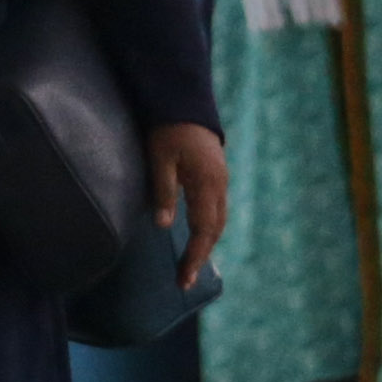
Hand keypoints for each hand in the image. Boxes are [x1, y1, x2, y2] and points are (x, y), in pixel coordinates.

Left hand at [148, 123, 228, 283]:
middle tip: (185, 280)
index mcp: (206, 184)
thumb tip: (165, 227)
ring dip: (206, 244)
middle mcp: (219, 186)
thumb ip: (163, 191)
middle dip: (201, 256)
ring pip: (218, 220)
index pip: (203, 230)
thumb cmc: (169, 128)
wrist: (186, 101)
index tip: (184, 280)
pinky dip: (208, 227)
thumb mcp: (160, 158)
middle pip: (215, 230)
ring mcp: (221, 180)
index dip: (194, 257)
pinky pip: (216, 209)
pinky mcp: (217, 175)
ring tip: (191, 264)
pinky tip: (197, 235)